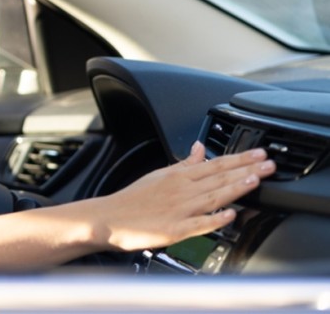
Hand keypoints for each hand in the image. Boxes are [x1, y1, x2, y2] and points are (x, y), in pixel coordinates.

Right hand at [95, 141, 274, 251]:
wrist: (109, 218)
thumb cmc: (133, 199)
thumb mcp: (158, 174)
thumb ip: (184, 164)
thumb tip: (200, 147)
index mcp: (178, 176)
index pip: (214, 165)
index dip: (239, 159)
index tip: (259, 154)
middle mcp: (181, 191)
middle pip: (218, 179)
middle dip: (246, 170)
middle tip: (268, 165)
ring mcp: (178, 210)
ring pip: (211, 197)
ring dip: (234, 189)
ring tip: (254, 181)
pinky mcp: (172, 230)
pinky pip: (196, 225)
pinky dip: (213, 220)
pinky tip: (228, 216)